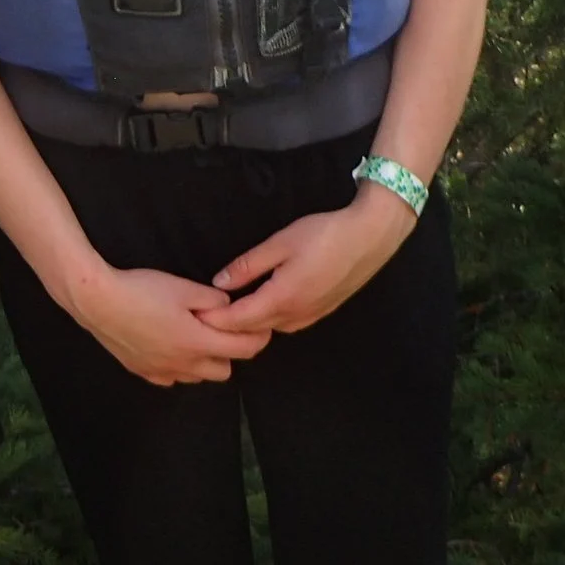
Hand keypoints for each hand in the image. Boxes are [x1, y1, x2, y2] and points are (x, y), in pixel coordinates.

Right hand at [62, 263, 272, 384]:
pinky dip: (177, 366)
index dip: (258, 338)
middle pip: (224, 370)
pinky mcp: (143, 372)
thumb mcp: (183, 287)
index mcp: (198, 343)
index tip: (259, 326)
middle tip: (220, 329)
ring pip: (197, 377)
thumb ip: (212, 299)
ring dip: (203, 361)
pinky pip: (171, 378)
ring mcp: (162, 372)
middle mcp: (184, 365)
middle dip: (229, 352)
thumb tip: (227, 305)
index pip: (244, 350)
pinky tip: (168, 346)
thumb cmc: (142, 291)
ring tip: (193, 336)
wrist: (98, 301)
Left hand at [203, 190, 415, 335]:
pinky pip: (288, 324)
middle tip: (203, 316)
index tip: (194, 317)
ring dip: (250, 326)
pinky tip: (261, 307)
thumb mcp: (280, 243)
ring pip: (272, 329)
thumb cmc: (323, 235)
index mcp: (282, 298)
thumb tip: (219, 283)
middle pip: (255, 330)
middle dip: (228, 327)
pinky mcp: (322, 312)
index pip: (240, 320)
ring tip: (227, 312)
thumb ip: (248, 265)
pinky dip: (269, 321)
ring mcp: (312, 316)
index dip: (215, 320)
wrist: (370, 238)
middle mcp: (297, 315)